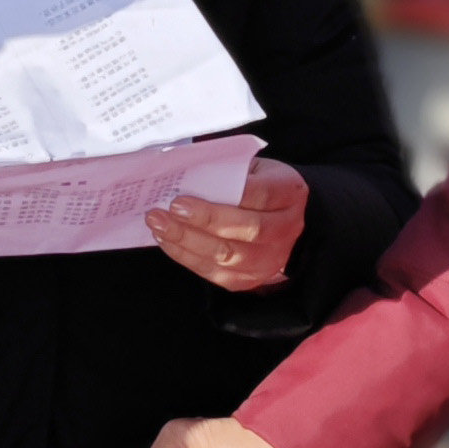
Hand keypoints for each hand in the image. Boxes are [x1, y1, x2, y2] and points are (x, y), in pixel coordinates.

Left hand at [146, 156, 309, 294]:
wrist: (284, 221)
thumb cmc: (260, 187)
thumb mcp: (254, 168)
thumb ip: (229, 170)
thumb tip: (186, 174)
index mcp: (289, 193)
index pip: (260, 195)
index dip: (225, 196)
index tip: (185, 198)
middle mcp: (285, 229)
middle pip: (246, 230)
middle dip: (202, 221)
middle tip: (166, 212)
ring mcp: (270, 259)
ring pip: (228, 256)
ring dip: (188, 242)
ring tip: (159, 226)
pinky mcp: (250, 279)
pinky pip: (217, 273)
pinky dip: (188, 258)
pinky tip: (167, 242)